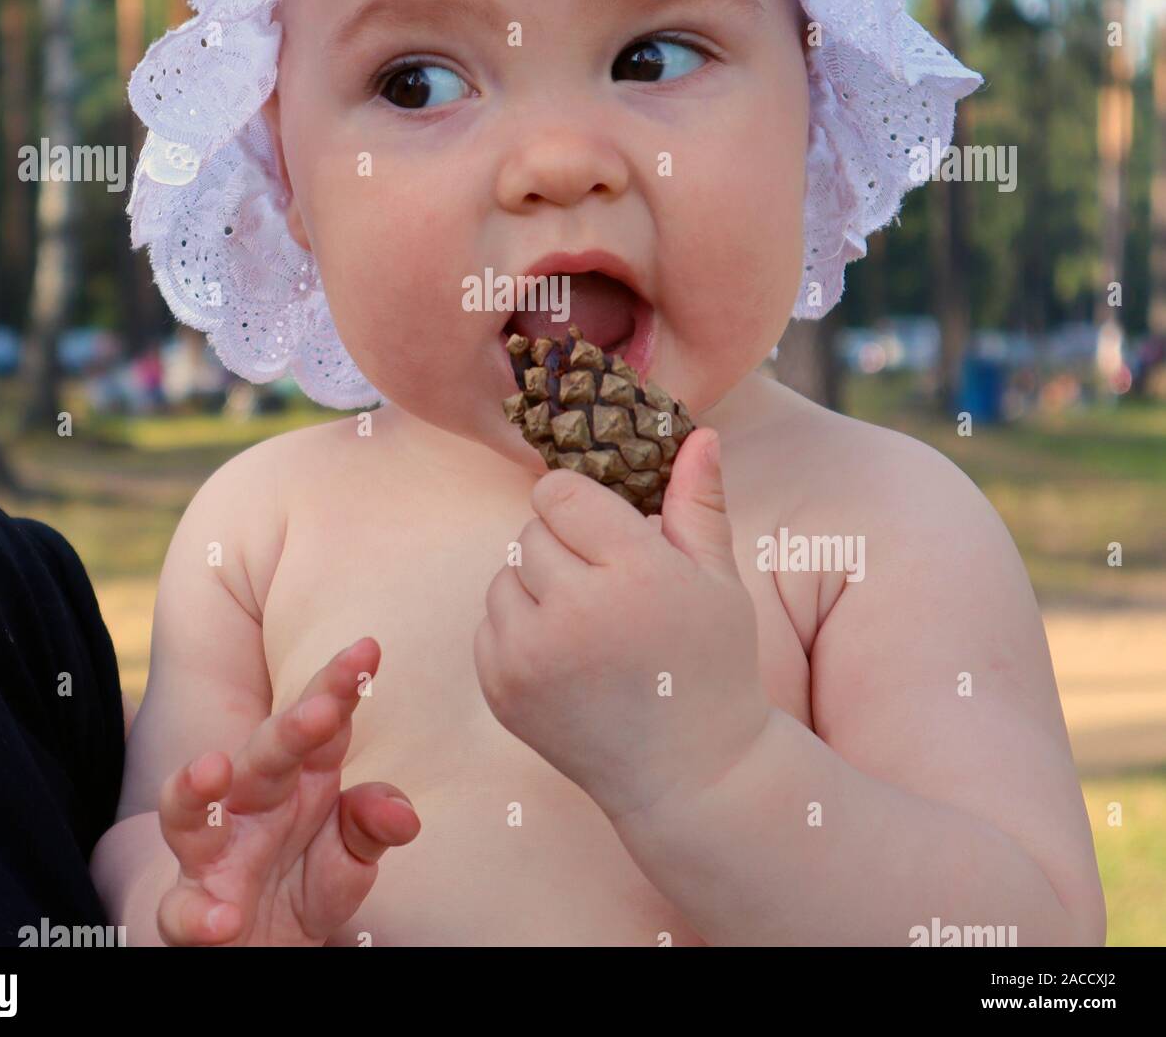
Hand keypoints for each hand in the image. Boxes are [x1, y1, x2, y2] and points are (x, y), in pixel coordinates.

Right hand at [155, 637, 418, 945]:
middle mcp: (252, 804)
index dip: (340, 685)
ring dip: (193, 789)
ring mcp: (215, 857)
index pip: (322, 723)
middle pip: (264, 755)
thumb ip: (372, 825)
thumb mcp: (351, 855)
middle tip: (322, 708)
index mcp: (301, 778)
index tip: (368, 650)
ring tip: (211, 769)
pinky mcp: (190, 913)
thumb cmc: (307, 881)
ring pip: (189, 814)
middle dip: (289, 729)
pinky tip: (224, 920)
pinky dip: (197, 915)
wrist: (261, 946)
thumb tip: (402, 815)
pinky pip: (183, 910)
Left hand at [474, 429, 769, 823]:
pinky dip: (516, 629)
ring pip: (504, 575)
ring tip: (586, 624)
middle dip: (564, 547)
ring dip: (536, 587)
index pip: (559, 493)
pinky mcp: (501, 691)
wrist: (691, 775)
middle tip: (605, 588)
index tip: (606, 533)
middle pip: (531, 531)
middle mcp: (575, 612)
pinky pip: (487, 624)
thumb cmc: (710, 665)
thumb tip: (699, 432)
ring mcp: (530, 657)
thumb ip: (699, 502)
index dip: (581, 506)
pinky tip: (563, 655)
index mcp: (634, 573)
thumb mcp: (719, 580)